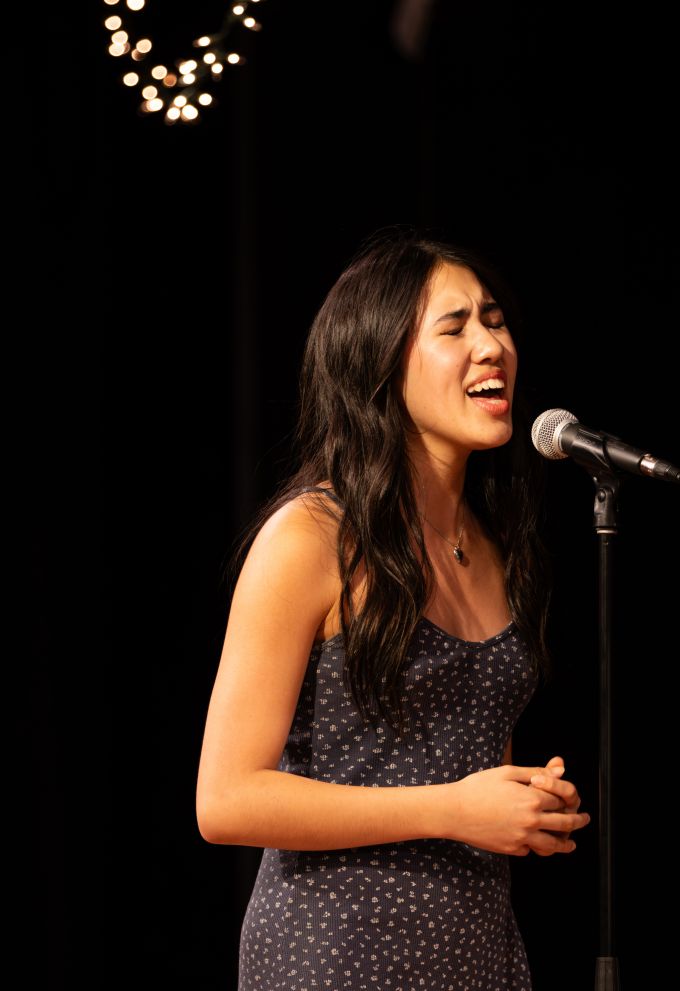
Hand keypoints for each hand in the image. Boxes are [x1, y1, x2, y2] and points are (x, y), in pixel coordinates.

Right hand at [447, 761, 590, 856]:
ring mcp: (522, 837)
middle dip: (578, 821)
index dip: (566, 797)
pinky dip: (536, 848)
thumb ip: (536, 772)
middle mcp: (531, 820)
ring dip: (566, 844)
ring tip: (571, 844)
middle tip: (584, 819)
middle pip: (565, 824)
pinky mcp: (512, 849)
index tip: (569, 797)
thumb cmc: (478, 787)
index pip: (561, 800)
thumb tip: (560, 770)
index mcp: (532, 798)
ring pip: (553, 845)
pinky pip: (531, 850)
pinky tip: (537, 843)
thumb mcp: (507, 772)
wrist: (454, 811)